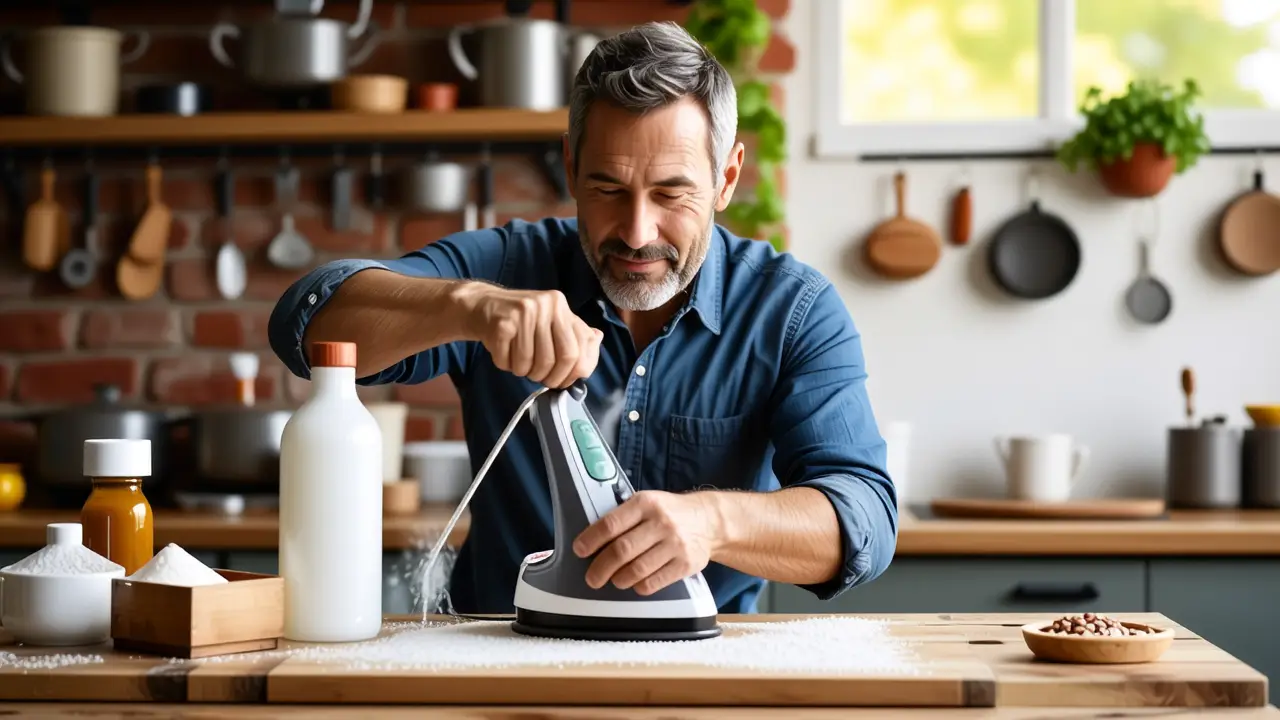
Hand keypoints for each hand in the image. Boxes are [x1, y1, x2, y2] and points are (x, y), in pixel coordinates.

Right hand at [457, 284, 601, 387]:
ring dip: (524, 372)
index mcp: (560, 305)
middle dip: (549, 378)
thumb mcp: (551, 320)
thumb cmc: (521, 320)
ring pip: (530, 364)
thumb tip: (597, 338)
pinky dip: (506, 365)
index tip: (561, 382)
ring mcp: (522, 313)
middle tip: (539, 378)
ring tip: (519, 363)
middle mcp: (544, 305)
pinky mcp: (500, 324)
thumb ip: (575, 333)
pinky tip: (504, 355)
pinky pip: (508, 361)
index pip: (577, 350)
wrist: (482, 306)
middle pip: (557, 359)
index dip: (571, 374)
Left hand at [572, 490, 718, 595]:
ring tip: (614, 579)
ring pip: (636, 570)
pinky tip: (635, 582)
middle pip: (621, 550)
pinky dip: (639, 586)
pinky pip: (654, 582)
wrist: (709, 520)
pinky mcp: (685, 564)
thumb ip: (624, 516)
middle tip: (592, 578)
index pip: (611, 524)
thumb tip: (592, 537)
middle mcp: (660, 522)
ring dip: (619, 579)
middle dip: (600, 568)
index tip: (580, 550)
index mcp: (645, 503)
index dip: (591, 540)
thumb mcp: (648, 502)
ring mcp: (674, 544)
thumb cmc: (670, 512)